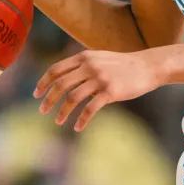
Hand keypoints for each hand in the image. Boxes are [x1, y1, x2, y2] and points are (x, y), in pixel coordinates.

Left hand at [34, 49, 161, 130]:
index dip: (43, 82)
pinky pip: (90, 108)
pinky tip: (77, 127)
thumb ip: (82, 65)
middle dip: (48, 99)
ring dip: (62, 112)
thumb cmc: (122, 65)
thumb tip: (63, 78)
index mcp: (83, 57)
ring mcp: (100, 79)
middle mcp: (89, 66)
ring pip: (72, 98)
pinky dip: (82, 120)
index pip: (56, 69)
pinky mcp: (110, 92)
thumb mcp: (99, 58)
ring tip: (58, 121)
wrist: (147, 67)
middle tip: (42, 110)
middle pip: (60, 84)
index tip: (36, 94)